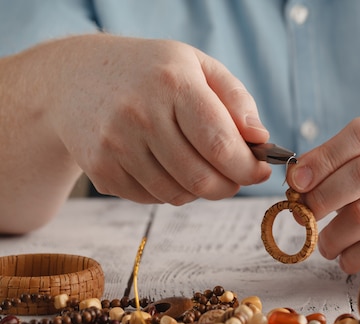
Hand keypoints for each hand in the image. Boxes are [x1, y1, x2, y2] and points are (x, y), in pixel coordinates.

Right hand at [48, 35, 271, 203]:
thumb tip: (260, 139)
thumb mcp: (198, 66)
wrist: (76, 77)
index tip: (260, 171)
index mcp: (172, 83)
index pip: (220, 143)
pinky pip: (152, 199)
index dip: (247, 167)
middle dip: (230, 186)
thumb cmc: (151, 72)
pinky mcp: (101, 169)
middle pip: (201, 178)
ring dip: (201, 190)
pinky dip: (170, 191)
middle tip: (236, 177)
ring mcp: (115, 145)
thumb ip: (237, 100)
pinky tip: (168, 166)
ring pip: (178, 195)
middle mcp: (140, 114)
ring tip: (202, 167)